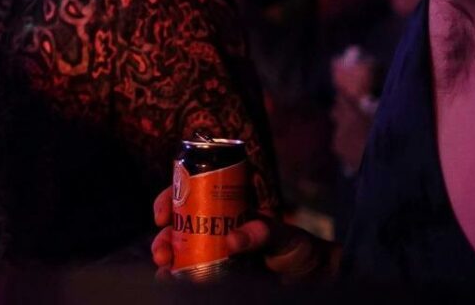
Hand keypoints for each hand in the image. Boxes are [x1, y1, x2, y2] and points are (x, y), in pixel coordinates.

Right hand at [149, 187, 329, 280]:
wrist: (313, 279)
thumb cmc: (299, 249)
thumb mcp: (284, 235)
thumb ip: (263, 232)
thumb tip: (232, 240)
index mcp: (228, 207)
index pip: (192, 193)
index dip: (170, 198)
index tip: (162, 215)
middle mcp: (216, 227)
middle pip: (178, 225)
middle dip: (163, 237)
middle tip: (161, 252)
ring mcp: (215, 253)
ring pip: (180, 250)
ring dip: (166, 257)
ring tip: (163, 270)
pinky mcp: (218, 276)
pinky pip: (192, 274)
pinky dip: (177, 277)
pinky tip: (169, 281)